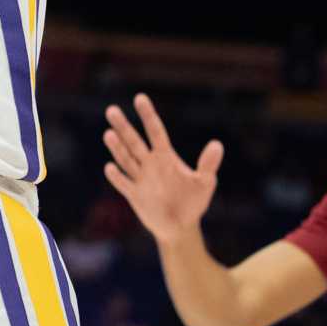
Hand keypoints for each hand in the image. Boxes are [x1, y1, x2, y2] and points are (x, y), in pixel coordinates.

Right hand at [103, 93, 223, 249]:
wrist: (180, 227)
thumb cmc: (193, 202)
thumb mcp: (204, 183)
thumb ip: (208, 164)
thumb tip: (217, 145)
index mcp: (165, 157)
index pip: (155, 131)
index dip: (148, 115)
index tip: (140, 98)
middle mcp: (150, 164)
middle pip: (134, 141)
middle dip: (123, 126)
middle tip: (112, 110)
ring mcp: (140, 179)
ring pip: (126, 159)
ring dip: (117, 148)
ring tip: (109, 134)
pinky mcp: (135, 195)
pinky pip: (124, 184)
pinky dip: (117, 177)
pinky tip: (110, 167)